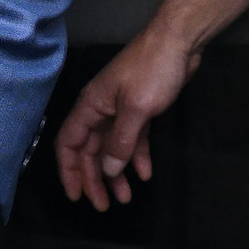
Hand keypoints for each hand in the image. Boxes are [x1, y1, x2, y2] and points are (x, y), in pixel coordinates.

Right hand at [51, 24, 202, 211]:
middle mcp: (101, 109)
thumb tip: (108, 170)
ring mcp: (120, 109)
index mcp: (91, 106)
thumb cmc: (152, 69)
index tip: (75, 195)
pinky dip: (137, 156)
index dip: (69, 171)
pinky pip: (133, 139)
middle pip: (90, 151)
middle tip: (103, 205)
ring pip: (112, 148)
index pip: (69, 143)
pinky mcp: (139, 109)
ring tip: (125, 197)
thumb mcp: (136, 109)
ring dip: (116, 173)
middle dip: (95, 179)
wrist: (179, 42)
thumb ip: (121, 142)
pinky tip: (145, 173)